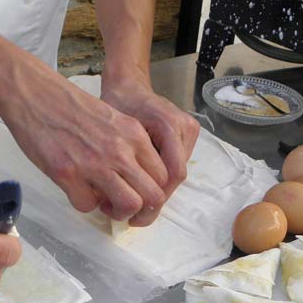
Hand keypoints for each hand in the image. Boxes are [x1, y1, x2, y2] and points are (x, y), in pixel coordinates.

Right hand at [0, 60, 168, 226]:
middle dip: (141, 210)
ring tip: (102, 203)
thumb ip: (127, 146)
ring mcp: (94, 163)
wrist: (34, 94)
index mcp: (134, 135)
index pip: (163, 176)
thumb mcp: (112, 119)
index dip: (152, 192)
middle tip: (122, 206)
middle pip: (153, 196)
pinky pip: (88, 206)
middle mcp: (119, 150)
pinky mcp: (67, 173)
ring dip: (117, 212)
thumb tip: (133, 177)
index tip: (137, 193)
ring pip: (128, 205)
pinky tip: (76, 190)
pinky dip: (84, 204)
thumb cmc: (68, 106)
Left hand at [101, 78, 198, 223]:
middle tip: (131, 217)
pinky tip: (139, 187)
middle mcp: (184, 129)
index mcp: (169, 125)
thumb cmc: (118, 105)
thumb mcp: (114, 133)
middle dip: (154, 200)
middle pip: (175, 178)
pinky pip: (175, 166)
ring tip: (132, 203)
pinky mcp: (188, 136)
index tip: (133, 213)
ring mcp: (189, 132)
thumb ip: (120, 163)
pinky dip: (158, 180)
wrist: (129, 86)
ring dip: (155, 191)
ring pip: (175, 175)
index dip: (155, 198)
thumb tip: (113, 198)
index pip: (172, 174)